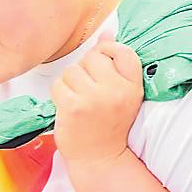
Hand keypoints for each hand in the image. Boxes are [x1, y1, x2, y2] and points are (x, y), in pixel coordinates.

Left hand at [51, 40, 142, 166]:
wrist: (100, 157)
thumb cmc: (110, 124)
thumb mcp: (122, 92)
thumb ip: (115, 62)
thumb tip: (107, 33)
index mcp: (133, 85)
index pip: (123, 51)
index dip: (108, 50)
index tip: (103, 63)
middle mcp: (117, 90)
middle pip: (92, 57)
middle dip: (86, 69)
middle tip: (90, 89)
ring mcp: (95, 98)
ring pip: (72, 70)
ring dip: (70, 82)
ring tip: (79, 98)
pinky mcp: (73, 107)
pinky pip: (59, 85)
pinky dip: (59, 93)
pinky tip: (68, 105)